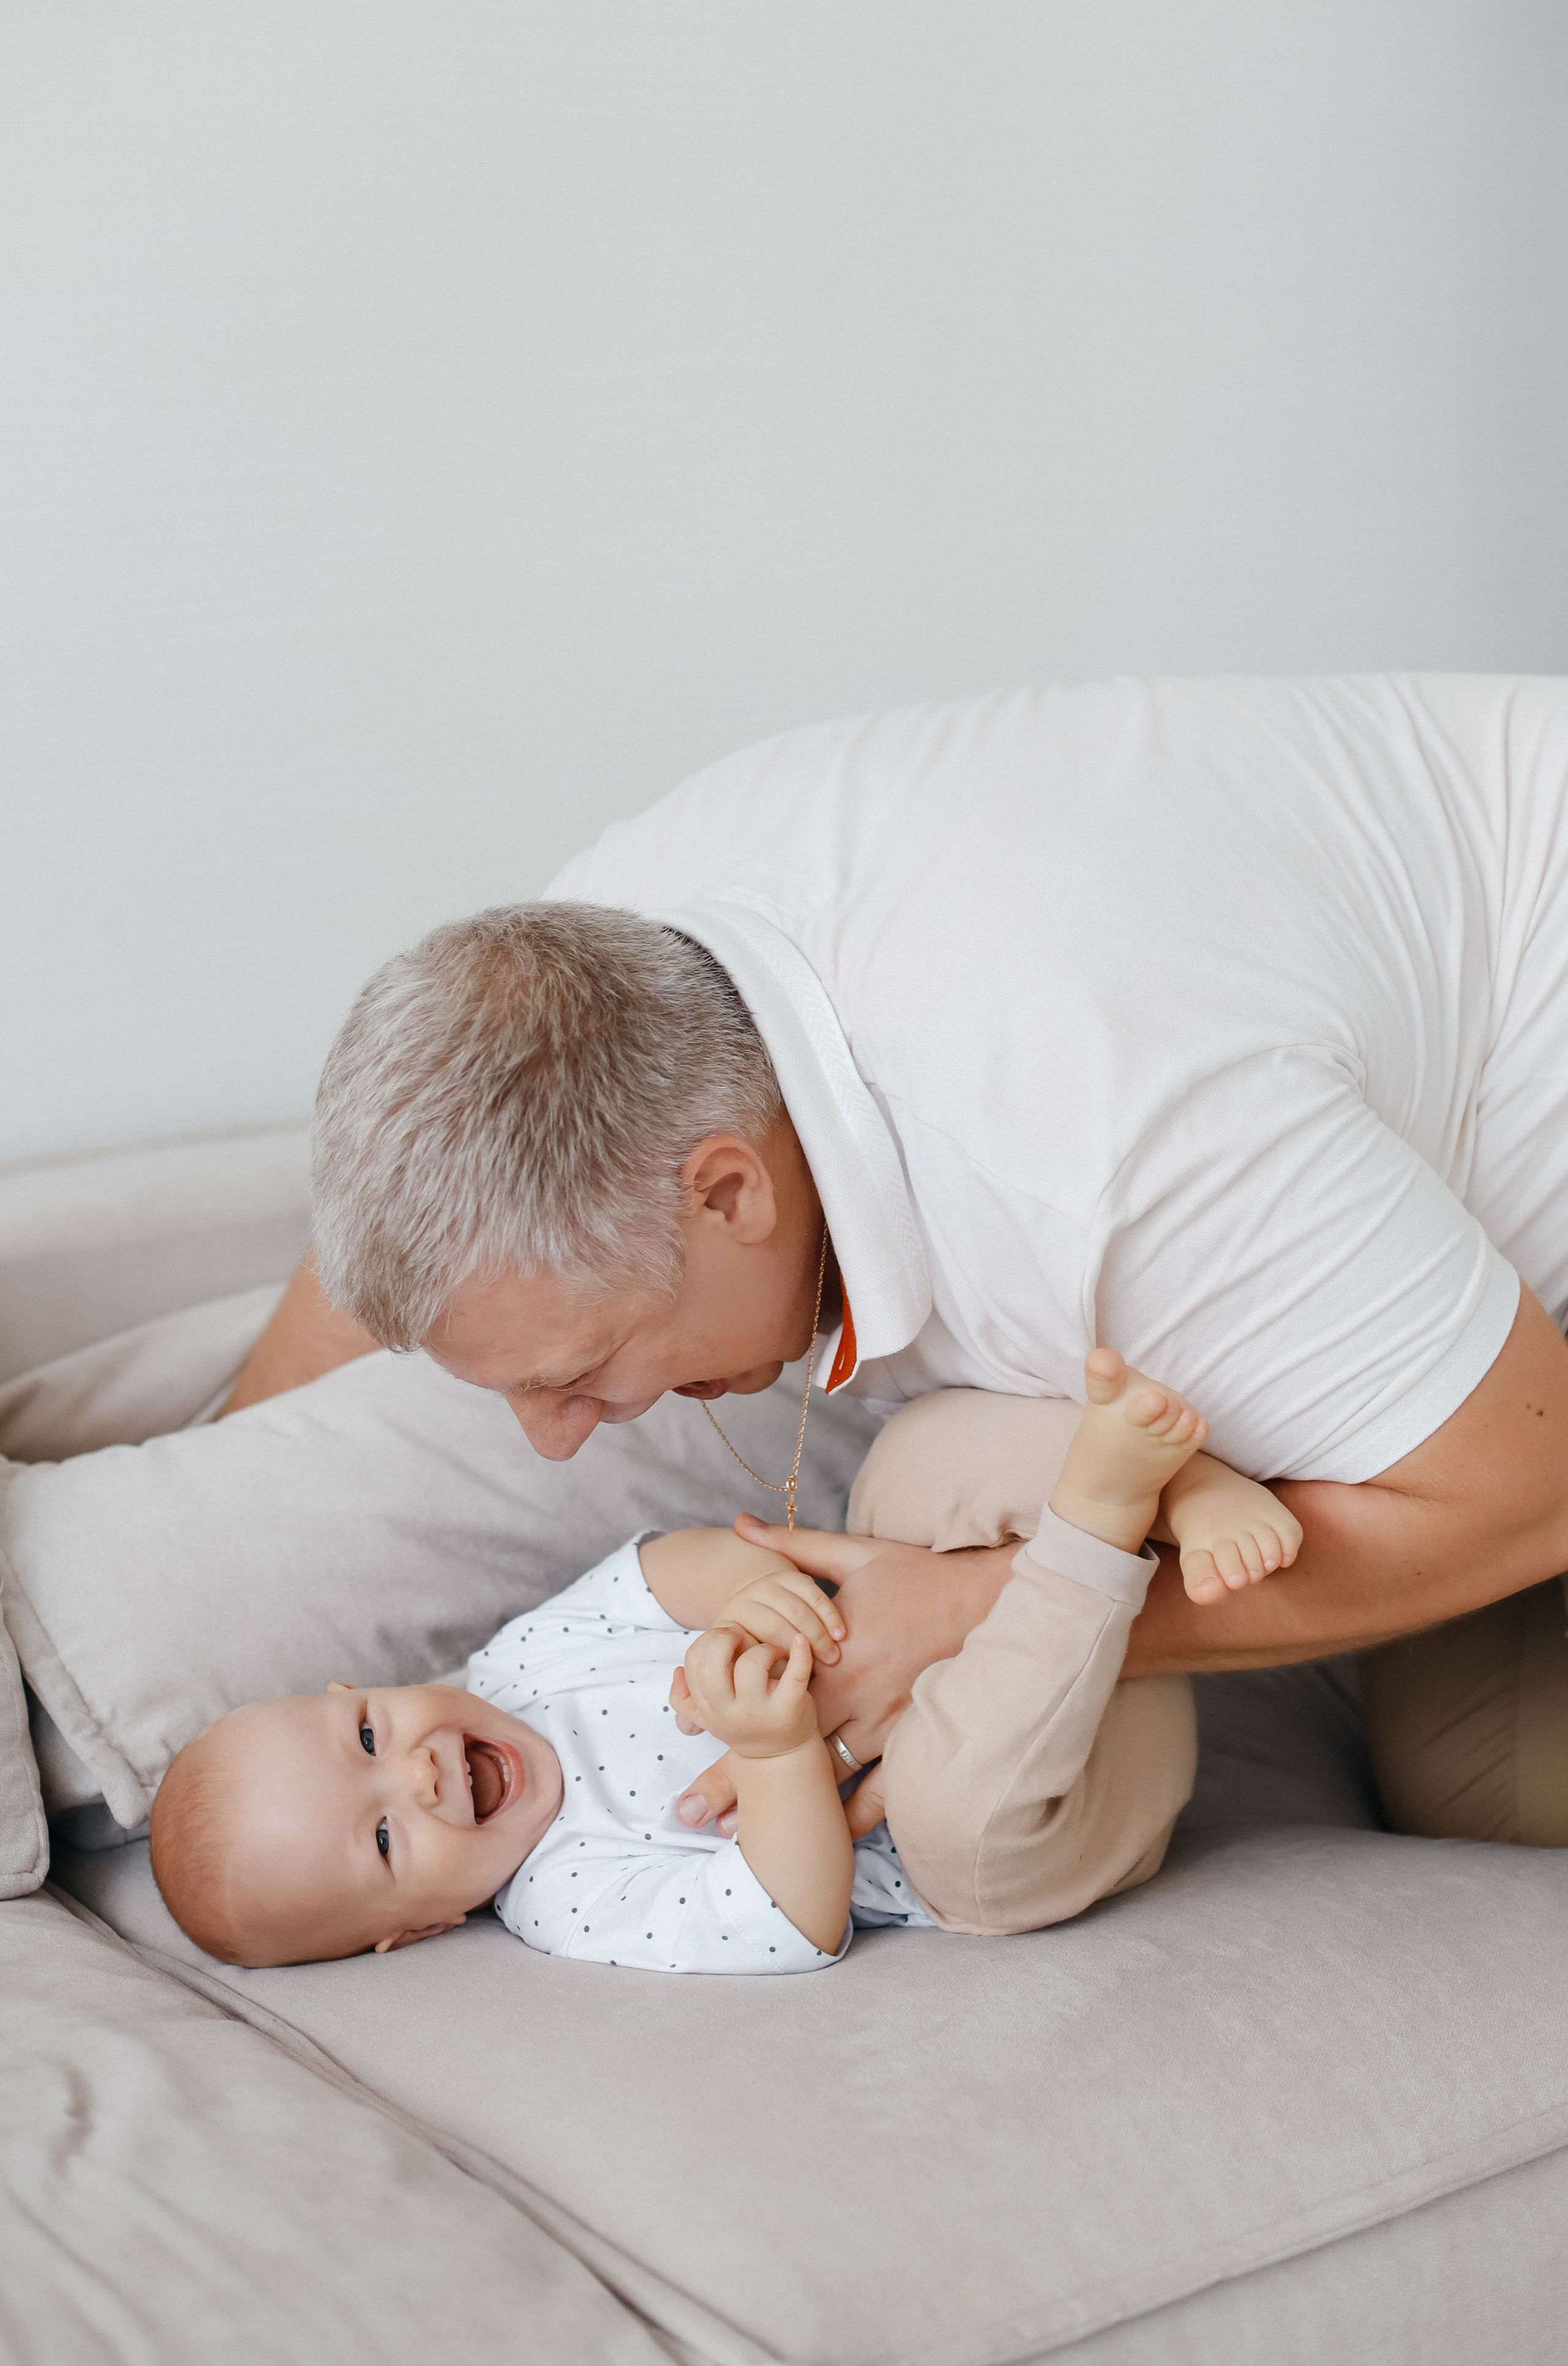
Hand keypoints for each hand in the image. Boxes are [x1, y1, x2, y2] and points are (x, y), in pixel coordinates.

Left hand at [675, 1517, 1014, 1829]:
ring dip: (790, 1806)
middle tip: (695, 1814)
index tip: (682, 1734)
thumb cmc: (920, 1576)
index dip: (721, 1716)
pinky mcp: (915, 1737)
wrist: (991, 1599)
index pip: (765, 1690)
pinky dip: (856, 1814)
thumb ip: (793, 1547)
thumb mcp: (855, 1555)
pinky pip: (885, 1789)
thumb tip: (741, 1525)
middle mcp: (856, 1694)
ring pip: (829, 1773)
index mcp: (832, 1653)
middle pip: (785, 1744)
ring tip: (747, 1841)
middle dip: (739, 1780)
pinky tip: (828, 1837)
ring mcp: (888, 1722)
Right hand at [679, 1624, 820, 1759]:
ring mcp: (760, 1711)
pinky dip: (800, 1653)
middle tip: (742, 1636)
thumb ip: (686, 1698)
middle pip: (711, 1665)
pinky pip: (795, 1675)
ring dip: (762, 1647)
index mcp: (708, 1709)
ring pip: (750, 1665)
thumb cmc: (745, 1723)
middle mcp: (729, 1713)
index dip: (707, 1641)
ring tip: (771, 1652)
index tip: (724, 1639)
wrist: (781, 1756)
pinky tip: (799, 1640)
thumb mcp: (709, 1717)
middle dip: (724, 1638)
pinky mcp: (791, 1706)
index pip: (693, 1663)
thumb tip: (677, 1671)